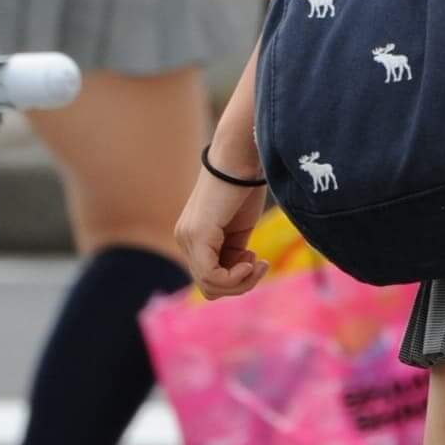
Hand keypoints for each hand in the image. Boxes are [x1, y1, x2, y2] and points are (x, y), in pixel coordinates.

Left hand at [175, 161, 268, 298]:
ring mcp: (188, 238)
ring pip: (210, 286)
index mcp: (193, 237)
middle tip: (260, 264)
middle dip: (240, 284)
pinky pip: (211, 276)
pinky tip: (251, 260)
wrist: (240, 157)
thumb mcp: (239, 228)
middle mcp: (184, 239)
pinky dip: (235, 277)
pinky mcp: (198, 235)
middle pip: (209, 288)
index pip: (209, 279)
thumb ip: (233, 251)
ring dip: (240, 282)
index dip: (237, 280)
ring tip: (257, 262)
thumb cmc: (244, 185)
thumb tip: (241, 273)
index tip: (256, 260)